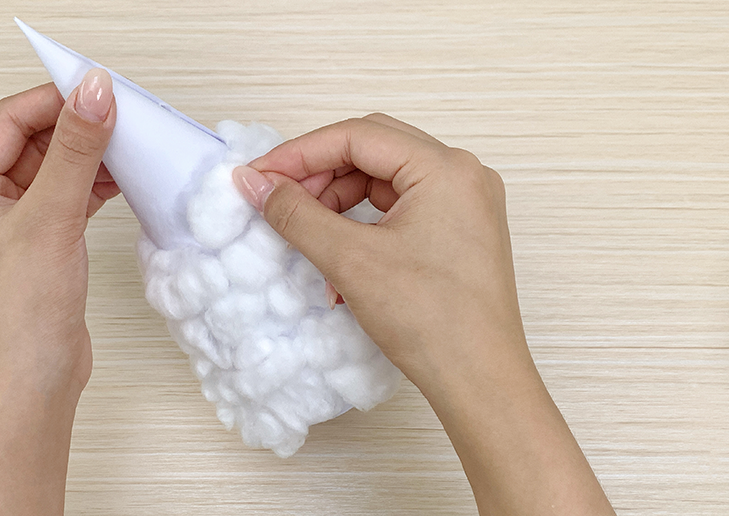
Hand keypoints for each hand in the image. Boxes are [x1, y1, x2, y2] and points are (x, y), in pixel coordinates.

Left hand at [0, 69, 116, 515]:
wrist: (33, 383)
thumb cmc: (20, 314)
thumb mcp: (49, 219)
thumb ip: (74, 152)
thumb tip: (93, 92)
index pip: (9, 120)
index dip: (54, 100)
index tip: (100, 88)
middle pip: (34, 141)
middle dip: (78, 126)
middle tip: (123, 115)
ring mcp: (17, 225)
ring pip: (56, 170)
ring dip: (91, 156)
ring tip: (131, 146)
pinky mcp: (45, 245)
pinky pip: (71, 197)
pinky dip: (96, 185)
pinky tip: (126, 180)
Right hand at [233, 114, 613, 514]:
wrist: (479, 380)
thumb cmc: (429, 319)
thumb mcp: (350, 259)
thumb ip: (296, 213)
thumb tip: (253, 182)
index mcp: (445, 168)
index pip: (357, 137)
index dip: (299, 153)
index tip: (259, 176)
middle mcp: (462, 175)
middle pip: (372, 151)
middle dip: (319, 174)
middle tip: (277, 199)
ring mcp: (465, 203)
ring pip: (384, 181)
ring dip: (338, 203)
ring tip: (306, 236)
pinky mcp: (460, 231)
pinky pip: (400, 209)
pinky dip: (362, 224)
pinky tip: (337, 258)